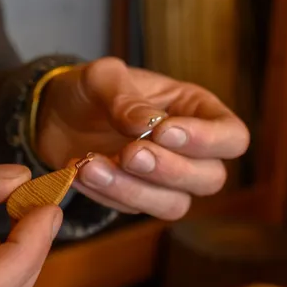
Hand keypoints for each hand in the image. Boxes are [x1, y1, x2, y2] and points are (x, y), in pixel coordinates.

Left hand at [36, 57, 248, 219]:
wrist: (54, 114)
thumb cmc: (90, 89)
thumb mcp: (102, 78)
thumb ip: (123, 97)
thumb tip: (146, 124)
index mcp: (196, 111)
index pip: (231, 136)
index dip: (207, 140)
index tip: (164, 131)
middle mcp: (191, 151)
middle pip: (210, 178)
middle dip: (170, 170)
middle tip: (130, 153)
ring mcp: (165, 181)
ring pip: (174, 205)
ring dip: (134, 189)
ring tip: (89, 165)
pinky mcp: (136, 199)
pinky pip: (132, 209)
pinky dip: (105, 193)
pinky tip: (78, 169)